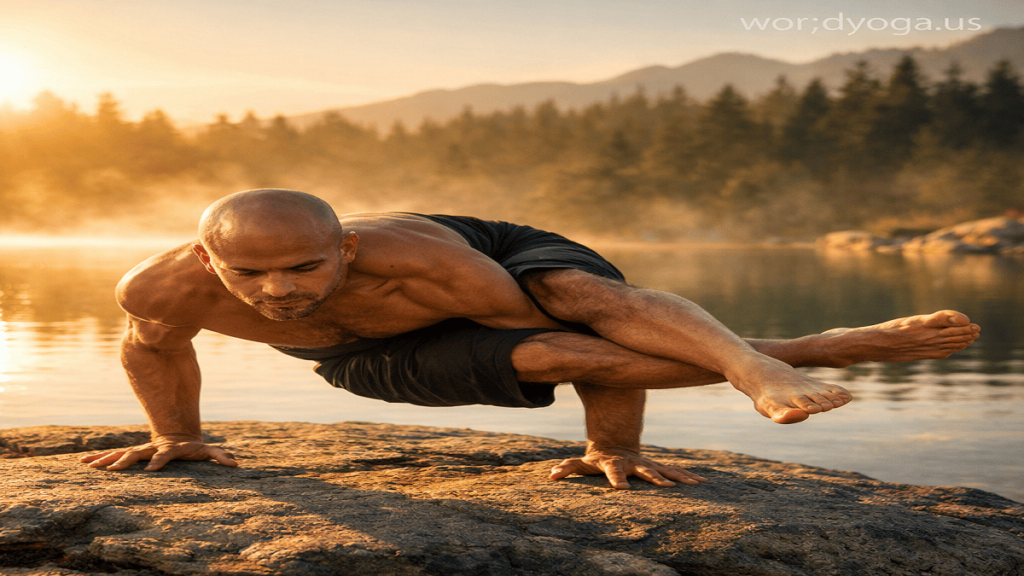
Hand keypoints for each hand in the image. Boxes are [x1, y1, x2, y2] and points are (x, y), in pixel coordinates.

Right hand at [79, 435, 237, 471]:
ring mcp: (141, 450)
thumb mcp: (207, 451)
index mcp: (169, 449)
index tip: (150, 470)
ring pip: (122, 453)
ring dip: (106, 459)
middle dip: (125, 461)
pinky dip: (100, 458)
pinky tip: (84, 462)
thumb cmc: (194, 448)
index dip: (159, 461)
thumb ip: (220, 455)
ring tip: (90, 465)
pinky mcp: (132, 453)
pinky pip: (114, 455)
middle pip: (137, 454)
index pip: (164, 455)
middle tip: (112, 469)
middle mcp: (152, 449)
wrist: (177, 436)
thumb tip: (235, 463)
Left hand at [549, 447, 707, 489]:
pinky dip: (686, 476)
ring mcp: (646, 464)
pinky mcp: (656, 466)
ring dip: (678, 478)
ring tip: (693, 484)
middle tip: (666, 487)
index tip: (621, 490)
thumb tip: (550, 476)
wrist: (615, 443)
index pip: (613, 472)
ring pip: (664, 470)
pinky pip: (673, 471)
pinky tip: (701, 482)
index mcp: (613, 464)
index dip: (616, 480)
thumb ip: (567, 467)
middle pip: (644, 471)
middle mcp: (632, 463)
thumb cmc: (595, 458)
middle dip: (655, 479)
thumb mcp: (581, 462)